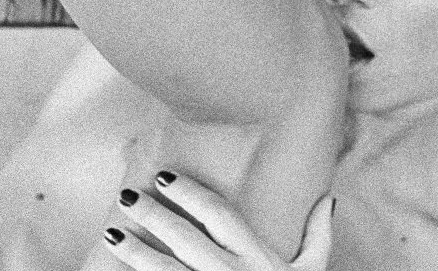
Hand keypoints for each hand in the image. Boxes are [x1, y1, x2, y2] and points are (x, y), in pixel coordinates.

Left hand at [103, 172, 332, 270]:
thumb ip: (318, 236)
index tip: (164, 177)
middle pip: (184, 237)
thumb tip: (327, 199)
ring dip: (134, 251)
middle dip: (152, 215)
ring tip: (111, 234)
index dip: (190, 192)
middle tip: (126, 197)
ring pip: (164, 270)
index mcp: (257, 258)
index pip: (218, 214)